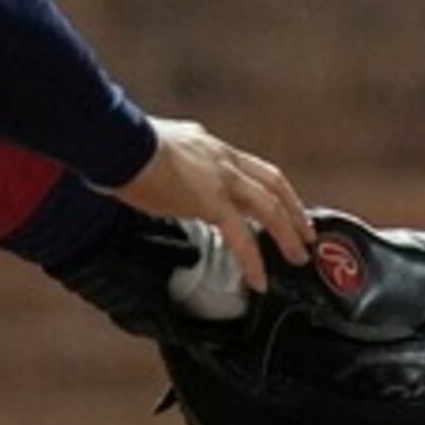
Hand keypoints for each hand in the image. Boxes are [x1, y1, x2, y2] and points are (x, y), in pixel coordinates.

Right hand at [108, 119, 306, 293]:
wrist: (119, 143)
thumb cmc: (123, 145)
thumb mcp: (154, 147)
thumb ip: (167, 162)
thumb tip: (156, 174)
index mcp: (209, 146)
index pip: (249, 166)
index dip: (268, 188)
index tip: (278, 205)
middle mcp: (222, 158)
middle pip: (273, 183)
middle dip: (293, 210)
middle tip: (305, 234)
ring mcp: (221, 179)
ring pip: (269, 208)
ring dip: (287, 234)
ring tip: (297, 258)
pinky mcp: (212, 201)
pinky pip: (242, 236)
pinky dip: (253, 260)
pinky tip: (258, 280)